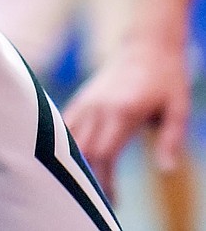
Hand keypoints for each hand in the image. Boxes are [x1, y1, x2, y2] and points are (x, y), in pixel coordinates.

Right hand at [65, 33, 190, 198]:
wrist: (148, 45)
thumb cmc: (168, 79)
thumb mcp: (179, 109)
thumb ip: (172, 141)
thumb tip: (165, 172)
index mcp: (122, 111)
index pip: (103, 155)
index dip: (104, 182)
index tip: (114, 201)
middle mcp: (99, 106)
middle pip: (83, 150)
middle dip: (89, 177)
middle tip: (101, 197)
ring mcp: (88, 99)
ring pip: (68, 136)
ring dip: (74, 161)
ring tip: (86, 181)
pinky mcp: (84, 95)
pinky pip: (65, 122)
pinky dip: (65, 142)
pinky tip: (74, 157)